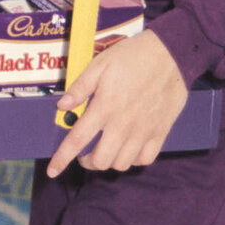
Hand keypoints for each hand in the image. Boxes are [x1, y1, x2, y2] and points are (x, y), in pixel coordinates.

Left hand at [47, 29, 187, 178]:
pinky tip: (128, 149)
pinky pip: (145, 159)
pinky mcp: (160, 131)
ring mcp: (143, 130)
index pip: (77, 141)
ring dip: (109, 161)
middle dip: (87, 161)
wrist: (171, 53)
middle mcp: (123, 124)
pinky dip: (133, 160)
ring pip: (121, 163)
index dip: (62, 159)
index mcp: (104, 107)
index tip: (53, 171)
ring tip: (106, 150)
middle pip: (100, 160)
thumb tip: (61, 107)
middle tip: (85, 154)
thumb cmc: (133, 56)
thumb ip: (80, 88)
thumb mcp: (100, 64)